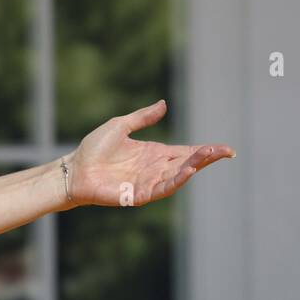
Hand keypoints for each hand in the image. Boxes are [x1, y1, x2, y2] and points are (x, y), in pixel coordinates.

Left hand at [64, 99, 234, 207]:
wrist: (74, 169)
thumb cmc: (94, 149)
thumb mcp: (120, 126)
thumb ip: (143, 117)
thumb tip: (164, 104)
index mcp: (155, 153)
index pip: (186, 152)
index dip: (206, 151)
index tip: (225, 149)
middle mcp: (155, 168)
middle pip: (187, 163)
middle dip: (206, 158)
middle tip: (224, 151)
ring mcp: (148, 182)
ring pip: (178, 176)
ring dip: (194, 167)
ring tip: (208, 156)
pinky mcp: (138, 194)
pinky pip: (161, 188)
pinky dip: (176, 181)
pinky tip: (187, 171)